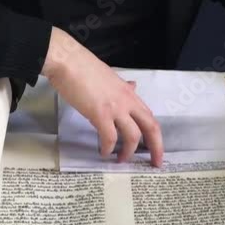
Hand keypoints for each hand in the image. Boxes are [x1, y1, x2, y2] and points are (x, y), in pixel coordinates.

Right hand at [42, 27, 163, 165]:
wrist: (68, 61)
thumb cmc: (84, 68)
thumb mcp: (111, 77)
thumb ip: (123, 87)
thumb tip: (133, 87)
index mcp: (130, 93)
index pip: (150, 117)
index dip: (156, 136)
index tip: (157, 150)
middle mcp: (127, 102)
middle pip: (151, 127)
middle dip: (156, 148)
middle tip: (155, 163)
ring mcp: (115, 108)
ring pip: (132, 136)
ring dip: (128, 152)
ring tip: (120, 160)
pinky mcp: (100, 114)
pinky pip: (109, 137)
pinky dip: (108, 148)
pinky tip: (104, 152)